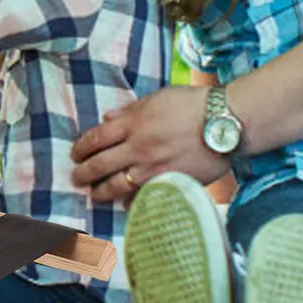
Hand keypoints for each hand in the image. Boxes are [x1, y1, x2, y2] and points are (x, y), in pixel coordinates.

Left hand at [69, 85, 231, 203]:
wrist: (228, 122)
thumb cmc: (195, 104)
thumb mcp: (158, 98)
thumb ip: (130, 110)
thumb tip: (107, 118)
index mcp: (134, 122)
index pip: (96, 138)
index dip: (80, 148)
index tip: (75, 154)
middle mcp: (139, 146)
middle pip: (100, 165)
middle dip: (83, 173)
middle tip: (76, 178)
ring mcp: (154, 168)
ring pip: (116, 185)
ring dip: (100, 192)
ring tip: (94, 195)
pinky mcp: (170, 183)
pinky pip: (143, 197)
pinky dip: (131, 202)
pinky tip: (124, 204)